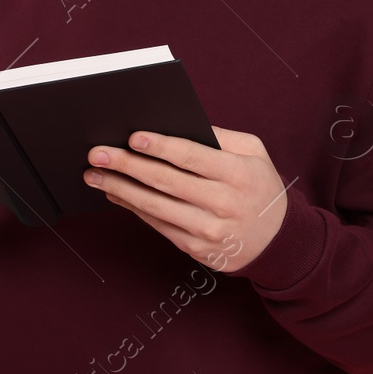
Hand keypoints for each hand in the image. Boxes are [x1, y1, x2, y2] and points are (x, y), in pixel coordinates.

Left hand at [83, 125, 288, 272]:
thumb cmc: (260, 187)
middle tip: (97, 154)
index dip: (160, 146)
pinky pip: (158, 225)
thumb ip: (220, 137)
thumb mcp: (254, 153)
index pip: (192, 157)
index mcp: (238, 174)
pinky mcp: (196, 248)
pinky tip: (116, 195)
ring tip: (94, 176)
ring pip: (155, 207)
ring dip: (120, 190)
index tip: (133, 136)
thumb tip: (178, 125)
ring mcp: (208, 230)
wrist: (278, 241)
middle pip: (166, 181)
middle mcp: (222, 203)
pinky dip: (133, 209)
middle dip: (127, 166)